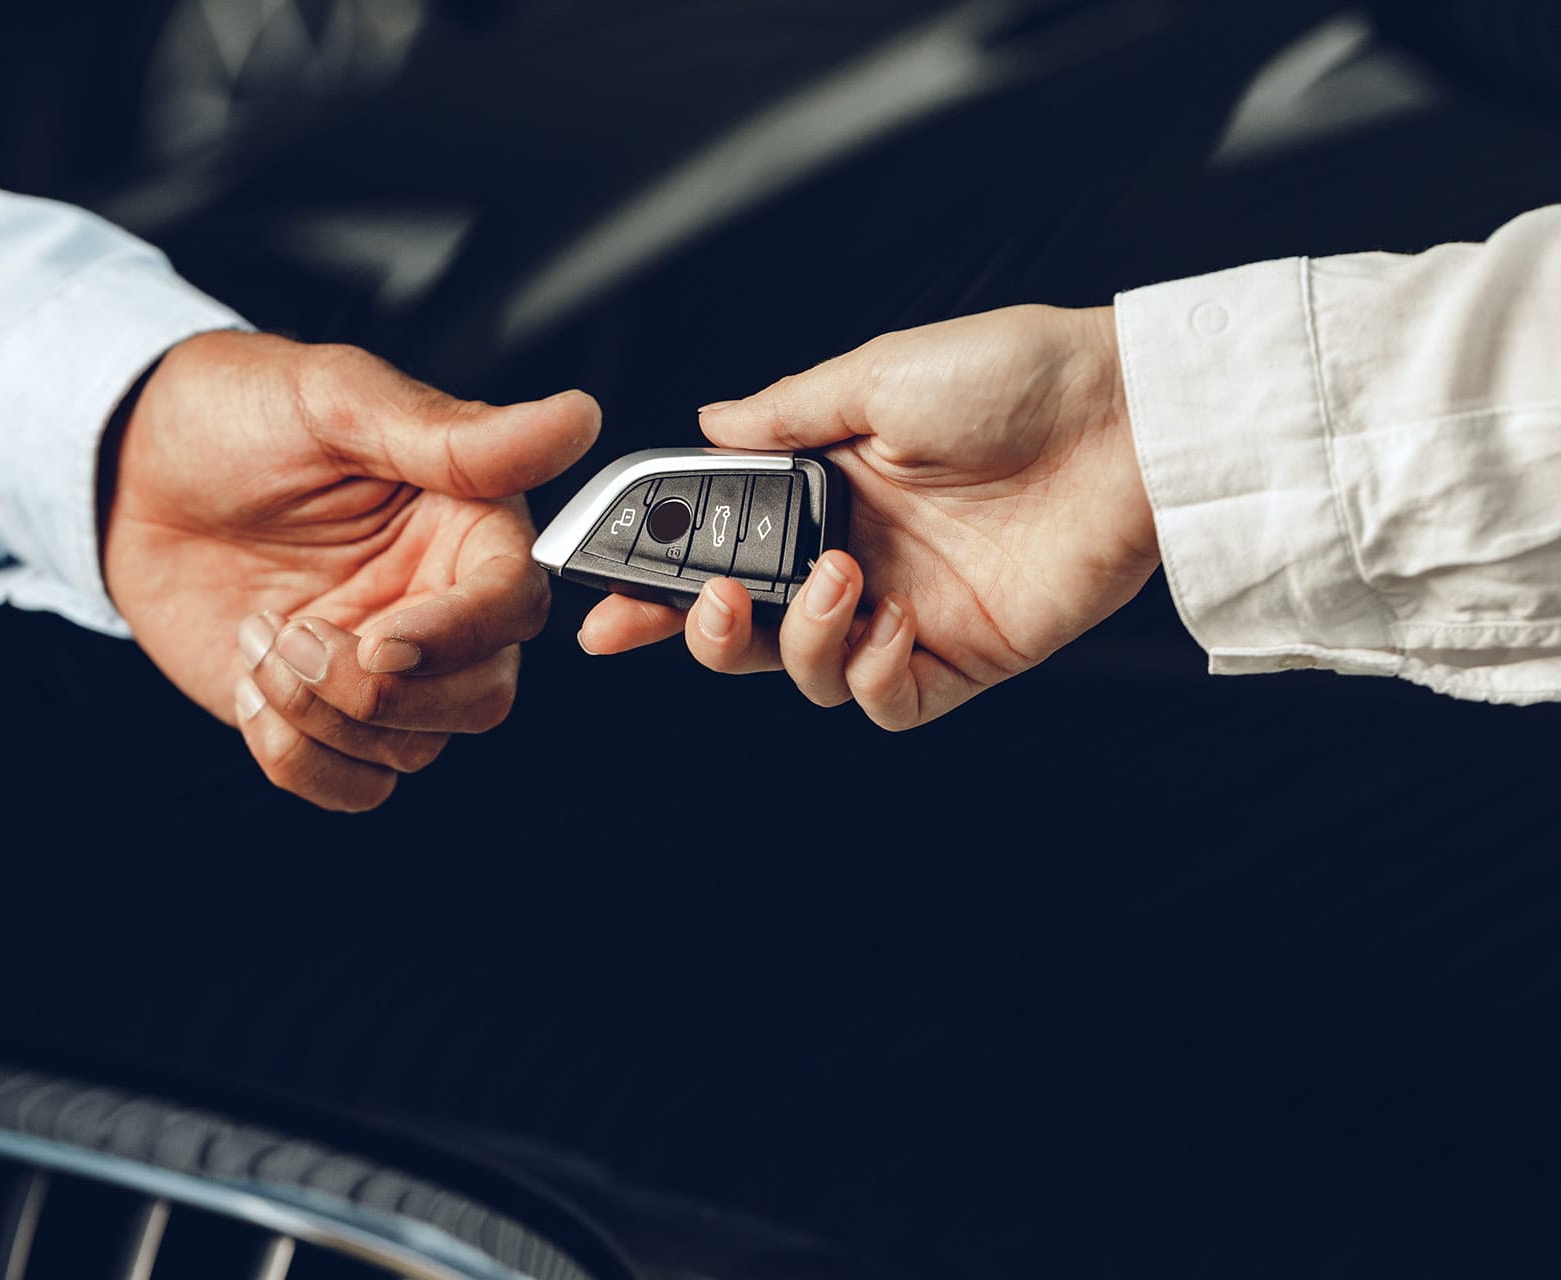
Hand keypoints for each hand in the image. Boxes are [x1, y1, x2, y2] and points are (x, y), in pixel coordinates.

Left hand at [102, 331, 600, 808]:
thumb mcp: (338, 401)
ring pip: (413, 750)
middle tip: (297, 634)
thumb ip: (458, 434)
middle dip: (380, 692)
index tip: (383, 636)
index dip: (458, 636)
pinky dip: (297, 756)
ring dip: (322, 715)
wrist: (127, 471)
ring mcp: (386, 668)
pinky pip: (352, 784)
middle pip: (480, 699)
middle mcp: (440, 605)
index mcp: (467, 527)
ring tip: (262, 634)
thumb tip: (576, 417)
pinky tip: (253, 675)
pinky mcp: (328, 716)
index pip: (516, 606)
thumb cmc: (234, 415)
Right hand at [577, 305, 1157, 728]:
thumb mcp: (878, 376)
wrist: (1128, 418)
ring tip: (837, 579)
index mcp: (828, 489)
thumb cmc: (1017, 376)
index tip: (601, 598)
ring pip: (803, 672)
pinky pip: (884, 701)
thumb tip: (708, 422)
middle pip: (744, 626)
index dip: (655, 578)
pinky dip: (866, 675)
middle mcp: (858, 555)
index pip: (721, 545)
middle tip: (697, 603)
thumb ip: (785, 415)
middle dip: (696, 628)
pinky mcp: (963, 656)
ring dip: (795, 638)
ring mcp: (907, 609)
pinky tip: (886, 622)